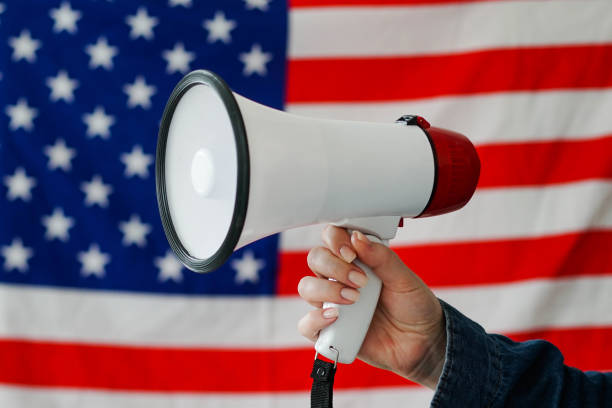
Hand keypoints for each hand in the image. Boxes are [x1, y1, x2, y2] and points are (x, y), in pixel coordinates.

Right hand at [297, 225, 445, 388]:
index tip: (352, 253)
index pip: (331, 237)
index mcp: (356, 259)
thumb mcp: (404, 279)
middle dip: (333, 266)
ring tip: (354, 299)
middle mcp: (339, 278)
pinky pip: (306, 324)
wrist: (422, 342)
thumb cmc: (413, 306)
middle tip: (360, 281)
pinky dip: (315, 319)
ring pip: (306, 287)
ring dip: (326, 290)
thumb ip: (382, 258)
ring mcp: (332, 303)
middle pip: (315, 258)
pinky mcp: (329, 330)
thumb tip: (357, 238)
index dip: (335, 240)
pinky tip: (335, 318)